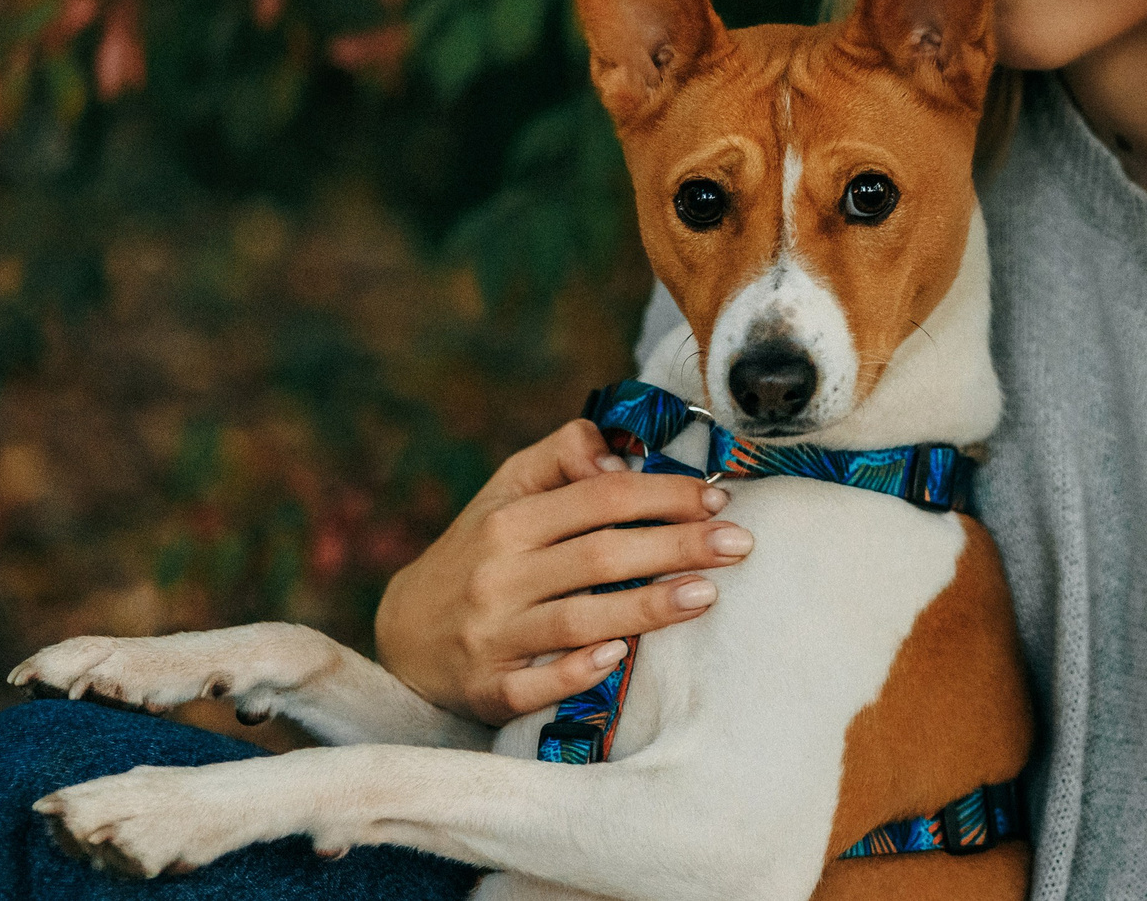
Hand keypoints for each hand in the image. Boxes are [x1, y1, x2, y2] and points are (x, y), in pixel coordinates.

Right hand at [373, 417, 752, 726]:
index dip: (663, 494)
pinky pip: (540, 685)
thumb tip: (621, 455)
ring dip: (647, 606)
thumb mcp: (506, 491)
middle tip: (740, 544)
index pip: (600, 497)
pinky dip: (579, 671)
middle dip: (676, 546)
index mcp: (509, 521)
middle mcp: (499, 575)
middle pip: (600, 555)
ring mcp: (493, 636)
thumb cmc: (479, 551)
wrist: (406, 636)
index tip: (716, 501)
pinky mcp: (491, 691)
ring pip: (579, 619)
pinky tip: (621, 657)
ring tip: (707, 594)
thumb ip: (562, 456)